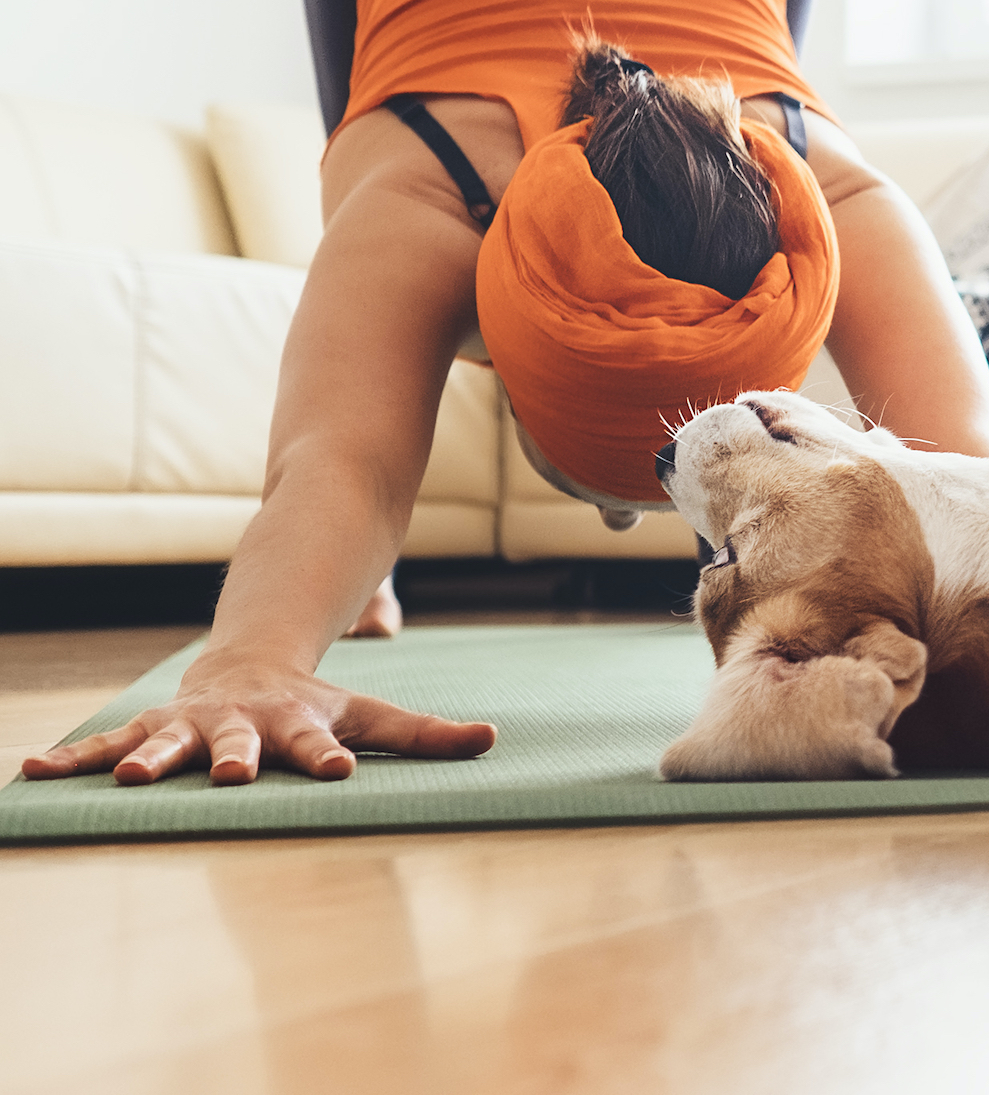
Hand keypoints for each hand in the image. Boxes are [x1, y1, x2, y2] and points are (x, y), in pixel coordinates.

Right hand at [16, 651, 496, 786]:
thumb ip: (427, 733)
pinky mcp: (152, 729)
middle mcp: (241, 724)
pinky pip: (105, 742)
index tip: (336, 772)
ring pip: (166, 744)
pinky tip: (30, 771)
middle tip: (230, 776)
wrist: (252, 662)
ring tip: (121, 776)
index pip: (320, 742)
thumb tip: (491, 740)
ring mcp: (193, 725)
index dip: (328, 756)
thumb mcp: (373, 714)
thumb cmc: (316, 706)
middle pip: (238, 744)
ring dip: (145, 759)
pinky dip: (70, 756)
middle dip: (232, 760)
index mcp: (297, 723)